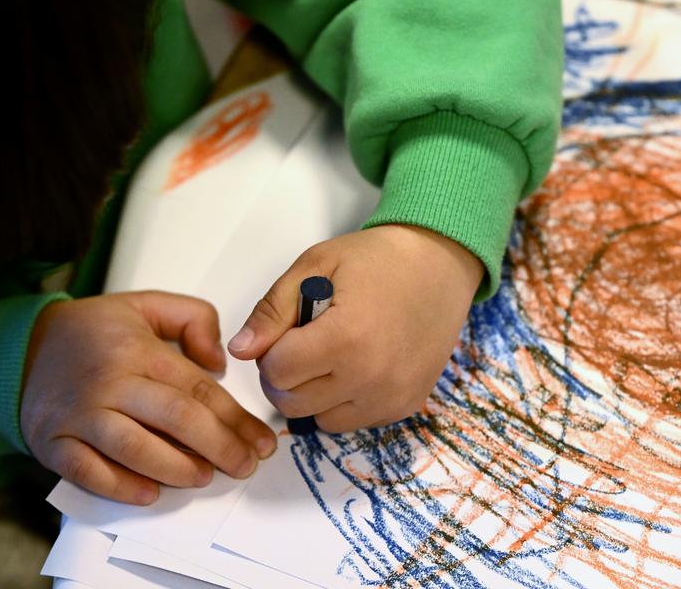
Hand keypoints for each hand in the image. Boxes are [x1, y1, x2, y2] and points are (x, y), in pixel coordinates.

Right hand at [20, 292, 276, 504]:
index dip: (236, 419)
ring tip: (204, 477)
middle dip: (219, 447)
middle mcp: (110, 383)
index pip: (198, 389)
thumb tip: (219, 361)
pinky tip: (150, 493)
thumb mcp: (145, 304)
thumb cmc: (92, 332)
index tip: (261, 441)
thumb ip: (193, 318)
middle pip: (176, 419)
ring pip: (136, 449)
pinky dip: (120, 486)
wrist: (23, 349)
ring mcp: (80, 416)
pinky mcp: (54, 443)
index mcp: (138, 350)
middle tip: (244, 466)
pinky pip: (89, 472)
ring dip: (177, 469)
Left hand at [227, 225, 483, 431]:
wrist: (441, 264)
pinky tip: (355, 366)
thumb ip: (273, 310)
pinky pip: (352, 422)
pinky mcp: (405, 406)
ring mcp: (391, 397)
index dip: (271, 350)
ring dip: (312, 393)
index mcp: (345, 338)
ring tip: (330, 354)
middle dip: (286, 375)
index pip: (277, 372)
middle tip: (304, 342)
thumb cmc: (376, 258)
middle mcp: (370, 378)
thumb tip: (240, 351)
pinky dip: (342, 402)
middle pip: (292, 403)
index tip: (289, 329)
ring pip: (319, 420)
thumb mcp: (316, 265)